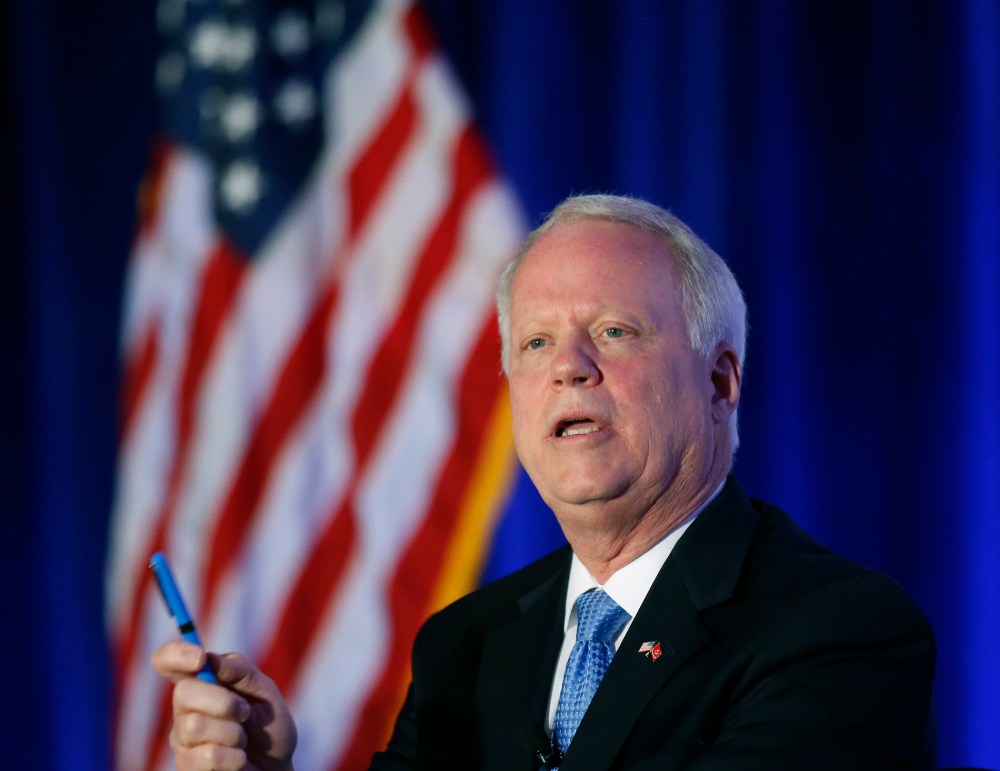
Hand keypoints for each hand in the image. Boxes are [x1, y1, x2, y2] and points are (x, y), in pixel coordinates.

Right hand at [151, 641, 296, 770]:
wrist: (276, 767)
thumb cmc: (269, 725)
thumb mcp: (263, 690)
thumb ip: (239, 670)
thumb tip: (210, 657)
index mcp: (200, 683)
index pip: (167, 661)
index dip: (175, 654)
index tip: (199, 658)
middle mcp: (184, 710)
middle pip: (183, 692)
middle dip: (223, 701)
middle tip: (244, 711)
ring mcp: (182, 741)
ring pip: (195, 725)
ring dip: (233, 732)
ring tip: (243, 739)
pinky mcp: (187, 768)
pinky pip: (207, 756)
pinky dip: (234, 757)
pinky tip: (239, 760)